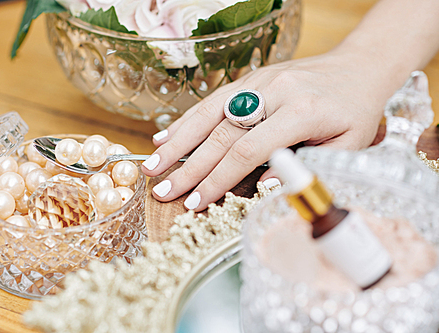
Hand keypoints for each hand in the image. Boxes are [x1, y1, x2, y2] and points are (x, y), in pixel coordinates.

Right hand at [140, 50, 399, 210]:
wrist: (360, 67)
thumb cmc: (355, 112)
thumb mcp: (346, 147)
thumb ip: (306, 167)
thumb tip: (260, 187)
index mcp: (301, 113)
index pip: (248, 151)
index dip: (218, 180)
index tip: (195, 203)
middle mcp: (274, 93)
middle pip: (222, 134)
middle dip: (189, 166)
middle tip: (162, 190)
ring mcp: (259, 81)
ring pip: (210, 112)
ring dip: (178, 140)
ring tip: (152, 164)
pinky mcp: (252, 78)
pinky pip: (214, 99)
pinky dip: (188, 119)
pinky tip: (167, 135)